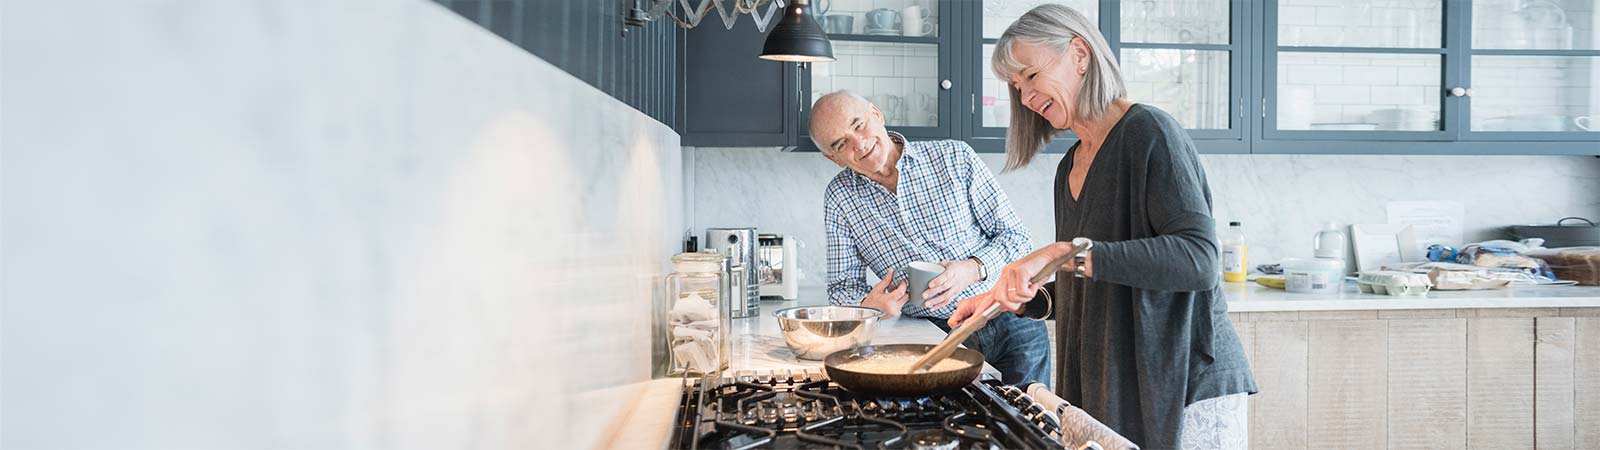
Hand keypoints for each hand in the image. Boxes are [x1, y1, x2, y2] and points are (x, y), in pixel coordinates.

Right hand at [862, 268, 908, 318]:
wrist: (867, 313)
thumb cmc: (870, 302)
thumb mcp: (877, 289)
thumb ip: (886, 280)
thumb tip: (891, 272)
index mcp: (888, 301)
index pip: (901, 291)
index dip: (903, 285)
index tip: (902, 281)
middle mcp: (893, 308)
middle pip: (905, 296)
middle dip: (902, 290)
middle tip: (896, 286)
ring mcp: (895, 312)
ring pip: (904, 301)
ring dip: (900, 295)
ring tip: (891, 293)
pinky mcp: (896, 314)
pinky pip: (901, 305)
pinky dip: (898, 301)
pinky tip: (891, 299)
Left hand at [920, 259, 982, 310]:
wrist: (971, 272)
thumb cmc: (957, 267)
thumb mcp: (948, 263)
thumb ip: (937, 266)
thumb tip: (924, 268)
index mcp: (953, 271)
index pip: (945, 276)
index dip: (937, 281)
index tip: (929, 284)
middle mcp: (955, 281)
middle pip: (944, 287)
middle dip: (933, 292)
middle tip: (924, 295)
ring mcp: (956, 289)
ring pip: (946, 296)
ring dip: (935, 301)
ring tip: (926, 304)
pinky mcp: (955, 294)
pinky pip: (948, 301)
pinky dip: (939, 306)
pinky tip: (932, 308)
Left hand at [950, 243, 1079, 326]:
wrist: (1054, 255)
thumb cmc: (1041, 271)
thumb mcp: (1026, 287)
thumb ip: (1015, 296)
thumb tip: (1009, 307)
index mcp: (1004, 280)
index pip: (989, 299)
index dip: (980, 312)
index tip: (970, 323)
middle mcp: (1004, 275)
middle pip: (999, 302)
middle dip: (1014, 305)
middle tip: (1027, 294)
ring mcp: (1010, 271)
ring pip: (1010, 298)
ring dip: (1025, 297)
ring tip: (1032, 287)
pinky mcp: (1018, 270)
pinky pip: (1021, 292)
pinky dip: (1031, 291)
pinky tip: (1034, 282)